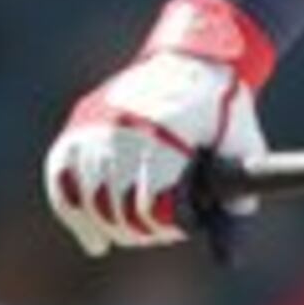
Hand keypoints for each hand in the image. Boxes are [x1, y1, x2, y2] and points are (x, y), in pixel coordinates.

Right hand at [45, 0, 272, 255]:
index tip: (183, 226)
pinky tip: (92, 240)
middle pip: (115, 204)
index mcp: (165, 132)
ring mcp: (95, 125)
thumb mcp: (242, 145)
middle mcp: (123, 127)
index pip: (151, 203)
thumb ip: (239, 192)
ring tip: (126, 235)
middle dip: (138, 228)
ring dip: (106, 224)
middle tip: (158, 232)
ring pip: (85, 196)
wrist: (193, 60)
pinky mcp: (79, 125)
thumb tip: (232, 244)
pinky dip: (71, 211)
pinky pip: (62, 177)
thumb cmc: (223, 108)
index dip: (168, 224)